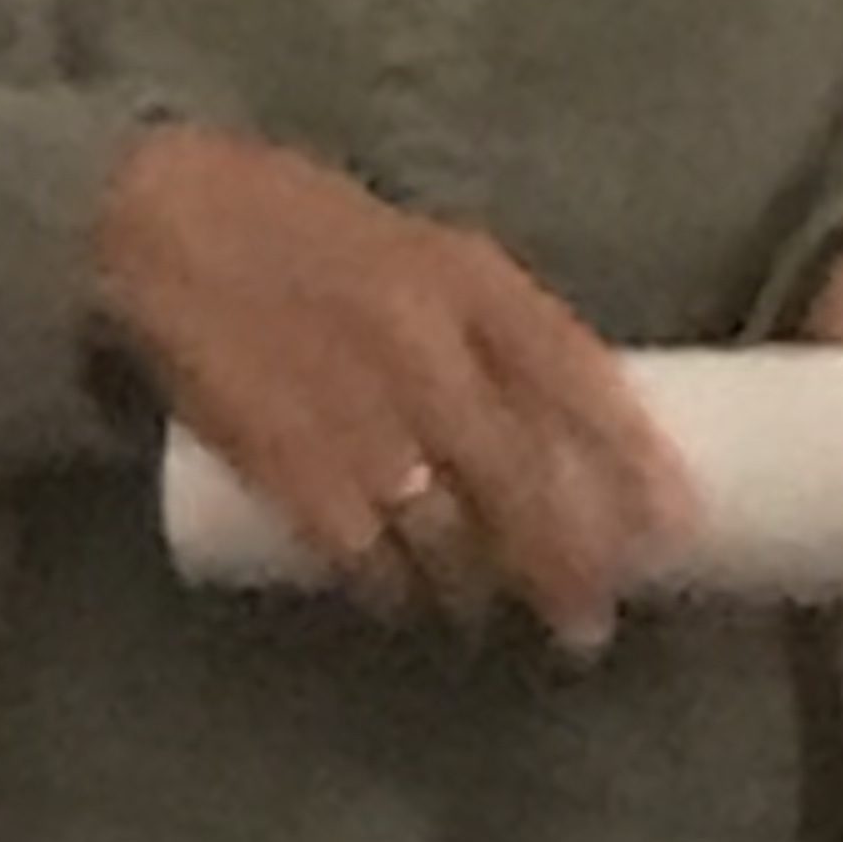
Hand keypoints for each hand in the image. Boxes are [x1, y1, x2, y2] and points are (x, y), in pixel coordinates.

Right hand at [90, 124, 691, 649]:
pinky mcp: (294, 471)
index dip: (634, 456)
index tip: (678, 519)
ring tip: (491, 613)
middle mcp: (427, 349)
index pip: (577, 374)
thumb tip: (559, 413)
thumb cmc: (298, 221)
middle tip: (592, 619)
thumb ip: (480, 321)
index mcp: (463, 277)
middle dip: (570, 564)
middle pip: (525, 483)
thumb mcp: (412, 241)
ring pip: (453, 539)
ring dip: (482, 592)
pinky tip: (405, 604)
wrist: (165, 228)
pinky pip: (368, 560)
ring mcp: (361, 419)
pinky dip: (393, 593)